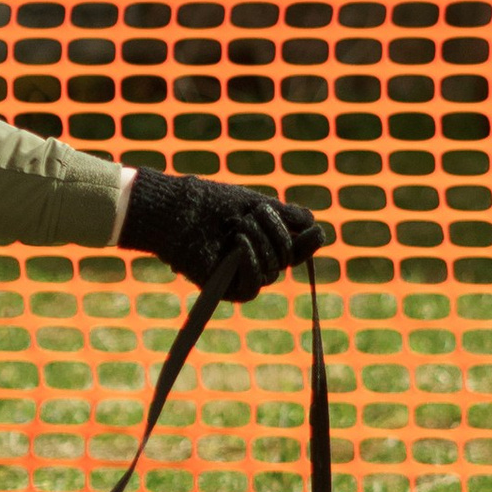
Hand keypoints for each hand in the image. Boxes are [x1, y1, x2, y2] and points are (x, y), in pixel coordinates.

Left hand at [118, 172, 326, 301]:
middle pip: (287, 258)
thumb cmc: (210, 203)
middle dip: (277, 233)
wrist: (176, 210)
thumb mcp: (252, 204)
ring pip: (271, 271)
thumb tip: (312, 221)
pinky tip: (241, 247)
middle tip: (255, 212)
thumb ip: (282, 215)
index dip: (309, 242)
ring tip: (240, 225)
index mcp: (266, 240)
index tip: (315, 231)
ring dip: (262, 245)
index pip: (297, 247)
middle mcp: (257, 259)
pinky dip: (251, 267)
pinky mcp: (225, 288)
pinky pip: (250, 288)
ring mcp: (241, 274)